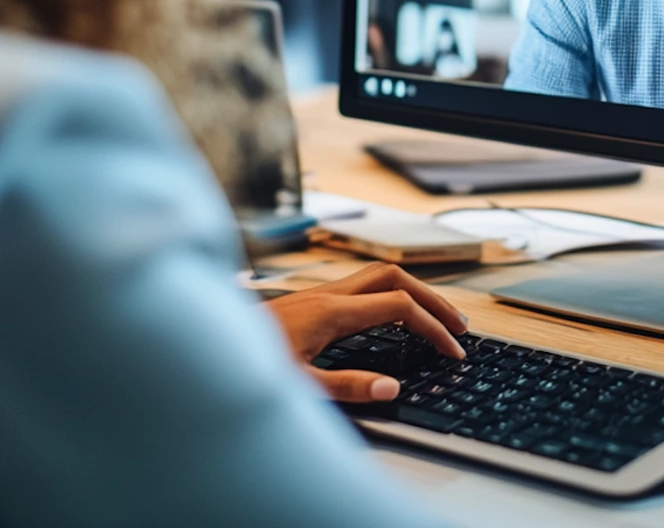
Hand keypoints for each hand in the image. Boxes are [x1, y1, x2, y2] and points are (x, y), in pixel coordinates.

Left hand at [265, 262, 468, 403]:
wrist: (204, 345)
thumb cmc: (245, 363)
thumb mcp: (297, 385)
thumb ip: (346, 387)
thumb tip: (391, 387)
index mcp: (330, 312)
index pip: (398, 307)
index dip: (431, 327)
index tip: (451, 350)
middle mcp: (328, 294)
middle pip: (396, 277)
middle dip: (432, 298)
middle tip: (458, 325)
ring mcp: (319, 292)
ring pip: (380, 275)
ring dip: (413, 291)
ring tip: (435, 316)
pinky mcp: (311, 299)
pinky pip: (363, 285)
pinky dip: (390, 293)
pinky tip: (392, 315)